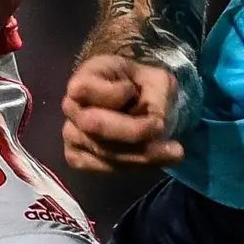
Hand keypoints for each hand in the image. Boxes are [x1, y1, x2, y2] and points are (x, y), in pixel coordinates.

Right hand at [62, 55, 185, 171]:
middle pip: (94, 126)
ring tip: (173, 153)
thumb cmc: (143, 85)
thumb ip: (156, 100)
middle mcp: (71, 106)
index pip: (83, 88)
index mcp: (85, 77)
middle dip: (134, 132)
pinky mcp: (77, 157)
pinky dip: (133, 165)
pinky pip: (104, 167)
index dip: (112, 93)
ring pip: (104, 151)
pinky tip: (154, 160)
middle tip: (168, 136)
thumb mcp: (158, 81)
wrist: (139, 103)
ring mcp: (71, 133)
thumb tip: (155, 128)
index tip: (133, 90)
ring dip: (140, 154)